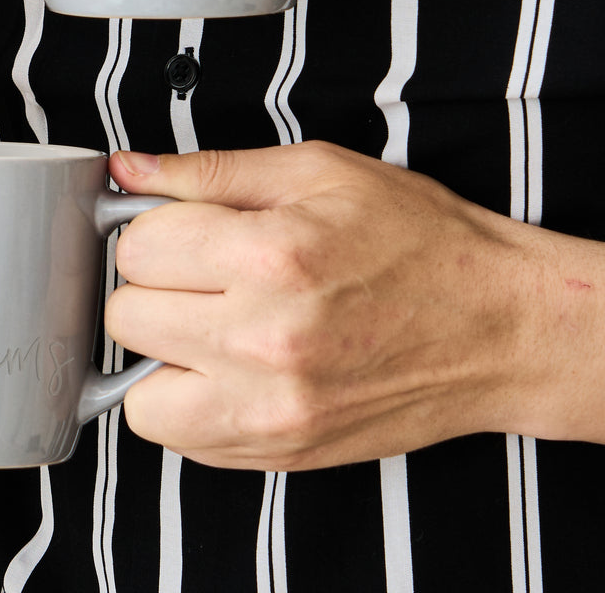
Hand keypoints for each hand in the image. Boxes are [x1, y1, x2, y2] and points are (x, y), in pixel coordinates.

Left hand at [104, 142, 604, 470]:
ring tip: (205, 323)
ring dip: (158, 353)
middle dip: (152, 284)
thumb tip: (128, 170)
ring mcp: (271, 408)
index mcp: (272, 256)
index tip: (180, 229)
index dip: (152, 228)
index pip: (136, 246)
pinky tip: (224, 366)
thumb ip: (209, 171)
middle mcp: (265, 340)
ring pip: (136, 393)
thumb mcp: (316, 172)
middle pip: (126, 315)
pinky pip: (178, 439)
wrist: (496, 324)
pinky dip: (184, 402)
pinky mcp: (279, 451)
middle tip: (199, 272)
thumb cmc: (418, 242)